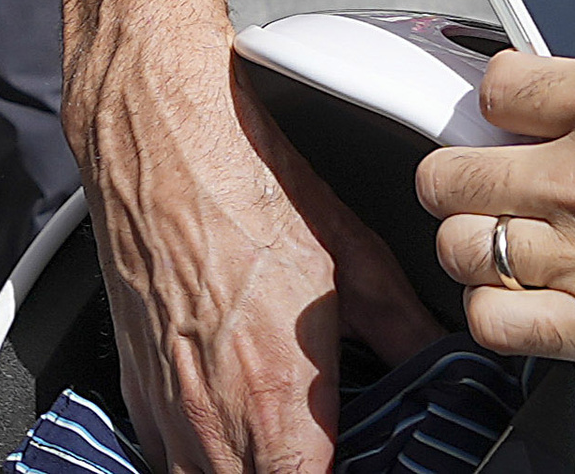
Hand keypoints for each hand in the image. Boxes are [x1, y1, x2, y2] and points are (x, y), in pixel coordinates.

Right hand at [80, 41, 441, 470]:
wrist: (156, 134)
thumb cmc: (240, 182)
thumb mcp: (351, 253)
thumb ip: (403, 325)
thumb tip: (439, 355)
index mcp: (274, 400)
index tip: (359, 460)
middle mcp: (212, 419)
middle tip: (327, 447)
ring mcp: (167, 409)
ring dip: (246, 471)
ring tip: (281, 445)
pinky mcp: (135, 388)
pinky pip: (165, 456)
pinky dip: (201, 456)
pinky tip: (230, 423)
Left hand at [409, 0, 574, 421]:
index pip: (499, 82)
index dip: (506, 92)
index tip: (526, 107)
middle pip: (453, 168)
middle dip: (467, 168)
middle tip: (499, 174)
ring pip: (461, 248)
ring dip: (476, 243)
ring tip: (506, 239)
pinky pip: (497, 327)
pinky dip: (499, 317)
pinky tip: (528, 305)